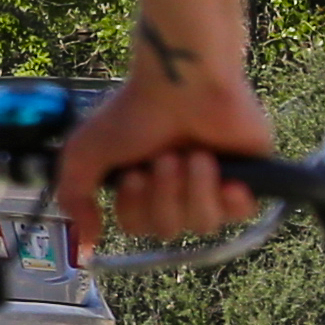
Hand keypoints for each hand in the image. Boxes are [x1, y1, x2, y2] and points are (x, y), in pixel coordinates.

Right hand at [56, 25, 272, 258]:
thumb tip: (85, 244)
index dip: (136, 208)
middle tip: (166, 157)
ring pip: (204, 224)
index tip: (135, 174)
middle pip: (171, 229)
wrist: (183, 80)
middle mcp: (179, 188)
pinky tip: (223, 176)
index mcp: (146, 185)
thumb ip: (74, 198)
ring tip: (195, 155)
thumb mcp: (85, 153)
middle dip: (165, 194)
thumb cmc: (135, 110)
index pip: (140, 227)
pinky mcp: (250, 176)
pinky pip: (241, 214)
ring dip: (193, 188)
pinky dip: (228, 197)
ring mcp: (215, 184)